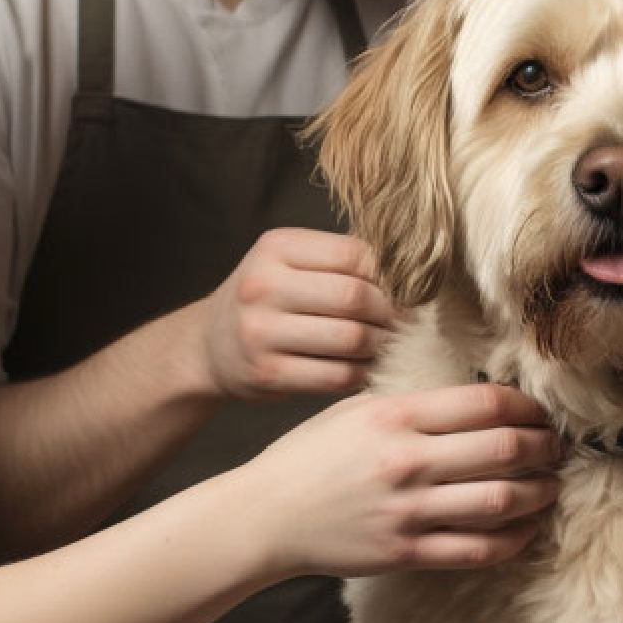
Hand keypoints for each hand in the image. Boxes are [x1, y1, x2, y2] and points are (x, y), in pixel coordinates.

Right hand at [200, 229, 396, 399]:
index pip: (353, 254)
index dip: (390, 274)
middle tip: (406, 320)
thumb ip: (339, 259)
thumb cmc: (269, 296)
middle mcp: (262, 285)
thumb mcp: (290, 261)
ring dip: (381, 344)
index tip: (407, 288)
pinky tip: (367, 366)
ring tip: (390, 342)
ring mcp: (260, 332)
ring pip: (350, 339)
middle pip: (353, 297)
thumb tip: (412, 268)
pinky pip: (336, 375)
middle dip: (390, 311)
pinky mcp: (266, 373)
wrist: (210, 344)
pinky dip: (362, 372)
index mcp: (276, 247)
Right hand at [243, 381, 561, 578]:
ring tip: (550, 484)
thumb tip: (479, 400)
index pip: (484, 403)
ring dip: (539, 492)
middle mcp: (407, 461)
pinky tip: (527, 526)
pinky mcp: (406, 551)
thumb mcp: (359, 409)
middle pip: (504, 449)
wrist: (266, 515)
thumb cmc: (311, 455)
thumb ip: (415, 404)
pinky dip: (514, 538)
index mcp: (396, 416)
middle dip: (544, 446)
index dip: (526, 404)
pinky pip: (477, 548)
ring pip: (501, 500)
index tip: (539, 409)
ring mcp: (408, 510)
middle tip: (557, 446)